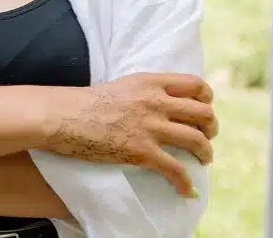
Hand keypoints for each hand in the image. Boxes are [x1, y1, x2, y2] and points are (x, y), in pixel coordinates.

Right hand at [43, 73, 218, 197]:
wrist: (61, 116)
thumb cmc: (83, 103)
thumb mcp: (121, 86)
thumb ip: (144, 92)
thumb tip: (160, 105)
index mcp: (150, 83)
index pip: (196, 85)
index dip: (206, 99)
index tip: (203, 109)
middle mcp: (156, 102)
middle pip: (203, 113)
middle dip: (211, 127)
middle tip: (206, 136)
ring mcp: (150, 127)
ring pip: (197, 141)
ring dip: (205, 153)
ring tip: (204, 159)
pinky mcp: (142, 152)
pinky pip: (176, 169)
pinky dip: (186, 182)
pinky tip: (186, 189)